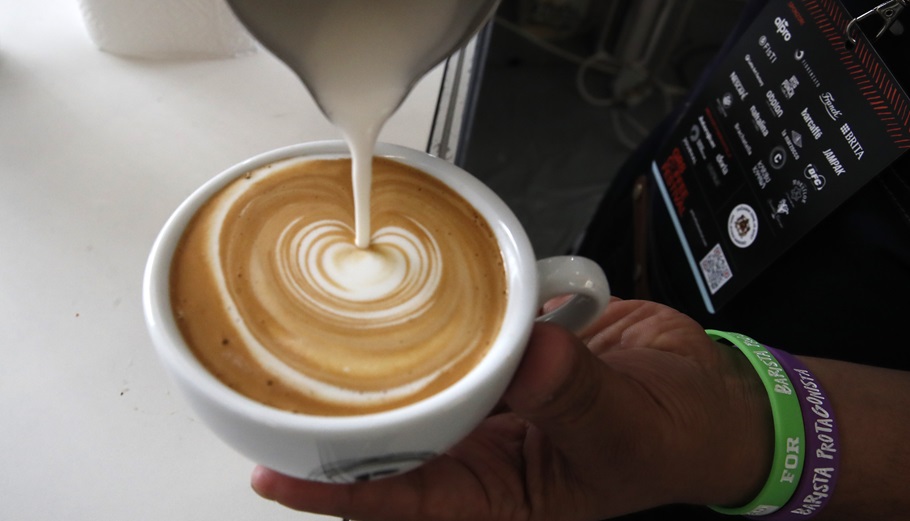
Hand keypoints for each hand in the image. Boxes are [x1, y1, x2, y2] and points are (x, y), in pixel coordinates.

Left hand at [251, 299, 771, 520]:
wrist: (706, 391)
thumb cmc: (678, 435)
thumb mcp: (631, 428)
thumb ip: (578, 395)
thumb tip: (528, 360)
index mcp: (504, 494)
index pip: (407, 502)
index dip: (340, 493)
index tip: (278, 474)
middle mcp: (485, 448)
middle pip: (393, 444)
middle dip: (334, 428)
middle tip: (267, 396)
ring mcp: (493, 396)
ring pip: (421, 385)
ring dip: (377, 369)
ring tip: (309, 343)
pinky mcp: (508, 350)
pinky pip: (463, 334)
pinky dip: (439, 316)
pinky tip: (405, 290)